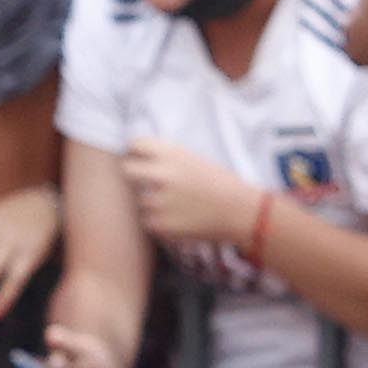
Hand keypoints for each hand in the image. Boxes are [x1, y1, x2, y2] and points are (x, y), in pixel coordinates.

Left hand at [119, 134, 265, 250]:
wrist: (240, 211)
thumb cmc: (219, 183)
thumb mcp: (194, 158)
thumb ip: (166, 155)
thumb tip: (135, 153)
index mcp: (172, 154)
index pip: (135, 144)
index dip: (138, 151)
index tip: (143, 157)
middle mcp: (161, 174)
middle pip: (127, 169)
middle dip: (136, 174)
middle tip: (150, 181)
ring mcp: (158, 201)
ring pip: (138, 198)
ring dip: (151, 201)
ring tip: (176, 203)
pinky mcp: (158, 224)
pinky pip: (147, 219)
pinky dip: (158, 219)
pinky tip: (178, 216)